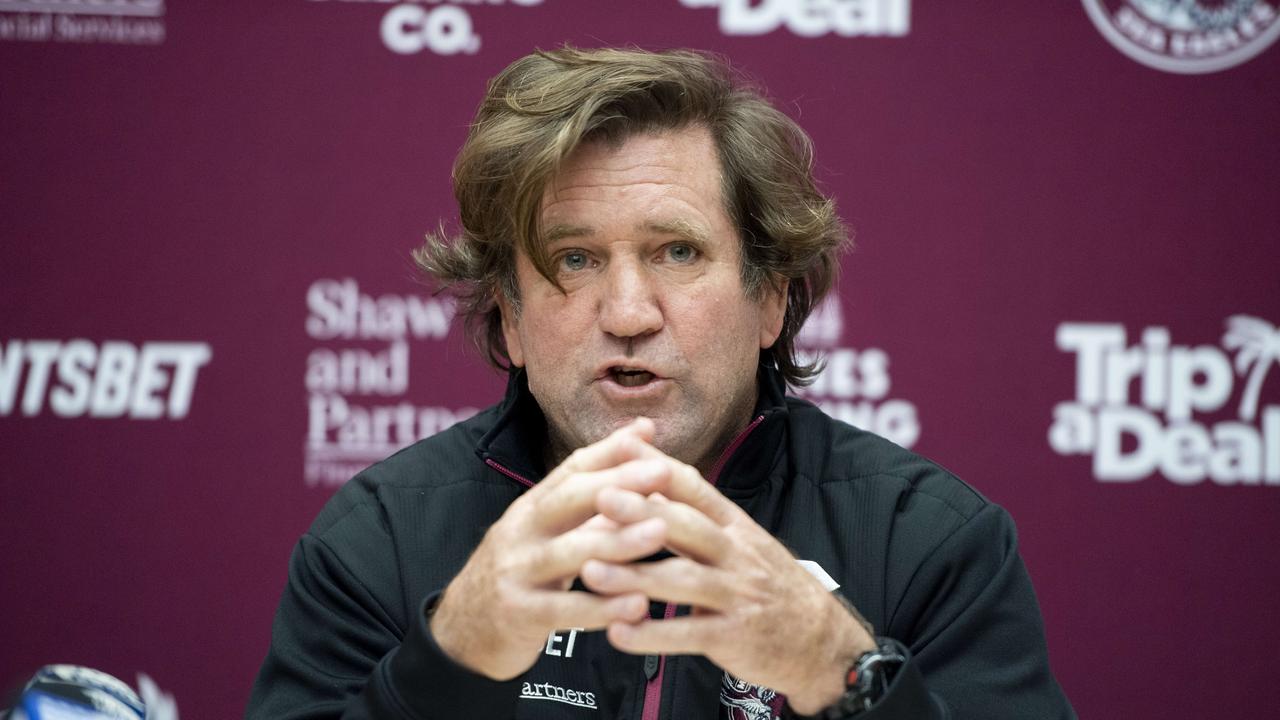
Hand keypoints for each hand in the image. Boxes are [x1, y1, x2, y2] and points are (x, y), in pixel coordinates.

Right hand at [430, 418, 674, 679]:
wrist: (461, 629)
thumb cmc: (522, 572)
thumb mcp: (548, 530)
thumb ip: (594, 495)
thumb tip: (640, 440)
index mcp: (532, 507)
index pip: (570, 469)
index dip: (610, 451)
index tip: (650, 436)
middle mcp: (521, 531)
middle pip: (568, 499)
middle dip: (618, 483)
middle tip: (663, 473)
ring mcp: (516, 572)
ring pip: (569, 552)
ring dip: (617, 541)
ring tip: (661, 532)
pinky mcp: (518, 615)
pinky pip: (564, 610)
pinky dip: (602, 608)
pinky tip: (639, 606)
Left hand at [579, 455, 876, 713]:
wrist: (822, 640)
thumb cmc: (768, 585)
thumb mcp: (741, 542)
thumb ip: (696, 518)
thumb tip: (648, 482)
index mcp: (736, 526)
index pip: (697, 489)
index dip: (658, 469)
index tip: (620, 451)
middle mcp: (738, 555)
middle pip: (688, 527)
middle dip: (643, 512)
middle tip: (600, 499)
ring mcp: (738, 596)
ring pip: (683, 580)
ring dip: (633, 577)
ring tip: (589, 573)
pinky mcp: (734, 637)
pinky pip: (689, 634)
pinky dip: (652, 635)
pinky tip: (618, 633)